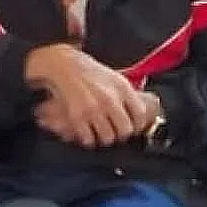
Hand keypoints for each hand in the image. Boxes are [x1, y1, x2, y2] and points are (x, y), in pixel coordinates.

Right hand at [25, 44, 151, 148]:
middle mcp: (110, 100)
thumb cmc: (91, 73)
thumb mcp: (116, 78)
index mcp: (123, 89)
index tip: (133, 127)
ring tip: (100, 132)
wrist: (66, 66)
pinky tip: (87, 132)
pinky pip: (89, 139)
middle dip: (121, 134)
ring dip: (104, 138)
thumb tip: (141, 111)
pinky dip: (88, 139)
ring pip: (108, 138)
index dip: (137, 125)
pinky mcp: (78, 117)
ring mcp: (94, 109)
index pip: (140, 116)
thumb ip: (128, 95)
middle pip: (125, 131)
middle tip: (115, 132)